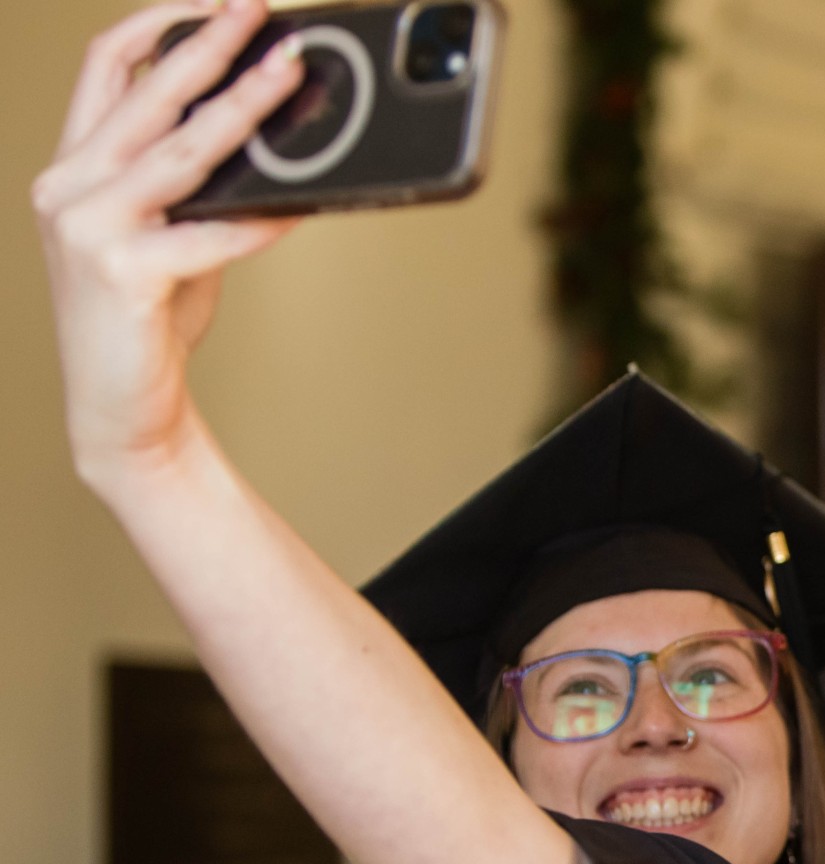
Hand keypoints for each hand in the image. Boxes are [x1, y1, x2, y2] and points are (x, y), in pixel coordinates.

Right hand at [34, 0, 303, 490]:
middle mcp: (68, 186)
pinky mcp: (121, 273)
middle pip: (147, 91)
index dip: (158, 22)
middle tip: (261, 11)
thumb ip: (195, 183)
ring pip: (180, 149)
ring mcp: (88, 227)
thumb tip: (269, 134)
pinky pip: (211, 233)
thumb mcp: (168, 230)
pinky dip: (263, 217)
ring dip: (245, 106)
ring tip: (290, 75)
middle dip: (211, 43)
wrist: (122, 408)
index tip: (217, 1)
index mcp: (74, 166)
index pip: (105, 66)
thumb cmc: (149, 317)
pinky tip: (302, 204)